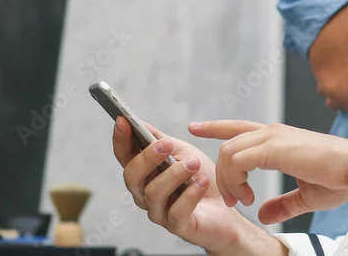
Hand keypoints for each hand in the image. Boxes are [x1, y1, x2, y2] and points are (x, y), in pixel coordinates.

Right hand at [112, 117, 273, 254]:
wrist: (228, 205)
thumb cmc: (201, 178)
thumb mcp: (183, 152)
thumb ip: (160, 140)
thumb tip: (138, 122)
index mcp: (145, 174)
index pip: (125, 157)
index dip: (120, 140)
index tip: (123, 121)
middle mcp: (145, 194)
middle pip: (132, 177)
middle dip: (147, 158)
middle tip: (167, 145)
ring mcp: (159, 212)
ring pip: (153, 193)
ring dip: (174, 174)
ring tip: (193, 164)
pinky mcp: (177, 226)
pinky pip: (176, 211)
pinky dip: (190, 194)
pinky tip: (201, 183)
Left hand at [190, 121, 347, 223]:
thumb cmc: (340, 178)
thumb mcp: (307, 195)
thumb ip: (284, 204)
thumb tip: (264, 215)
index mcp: (279, 138)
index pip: (239, 128)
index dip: (216, 127)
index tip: (194, 127)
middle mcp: (272, 132)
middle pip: (228, 141)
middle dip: (219, 171)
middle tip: (231, 200)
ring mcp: (272, 137)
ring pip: (228, 152)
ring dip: (227, 180)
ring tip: (240, 202)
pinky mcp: (274, 148)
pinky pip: (237, 161)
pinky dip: (235, 180)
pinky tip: (247, 197)